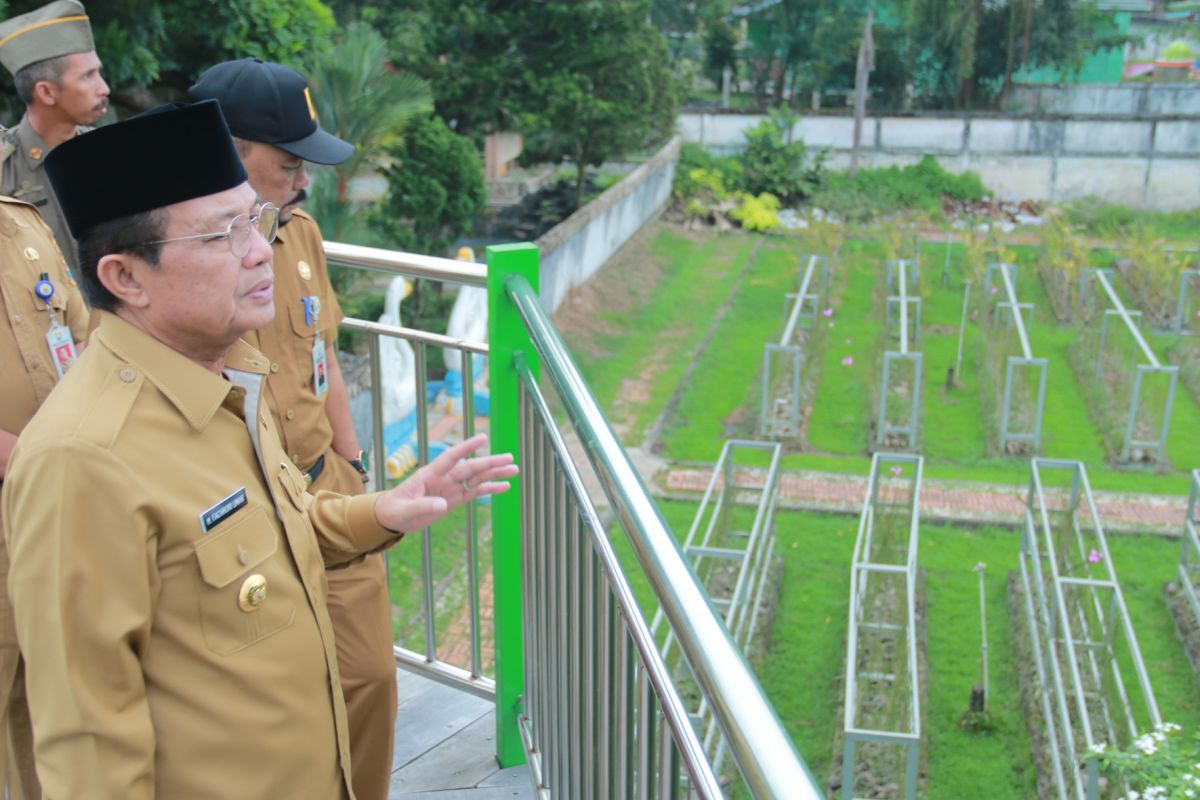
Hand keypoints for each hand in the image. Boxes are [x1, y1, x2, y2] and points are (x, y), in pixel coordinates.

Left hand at [373, 433, 517, 532]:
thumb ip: (422, 505)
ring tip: (514, 469)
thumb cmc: (393, 509)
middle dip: (490, 462)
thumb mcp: (404, 510)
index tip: (483, 438)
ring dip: (494, 474)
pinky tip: (504, 486)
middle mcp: (443, 478)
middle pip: (470, 467)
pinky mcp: (453, 499)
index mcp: (429, 474)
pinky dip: (489, 489)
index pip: (451, 457)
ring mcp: (449, 487)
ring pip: (476, 478)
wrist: (390, 517)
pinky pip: (474, 492)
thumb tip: (442, 504)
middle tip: (510, 458)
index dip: (466, 447)